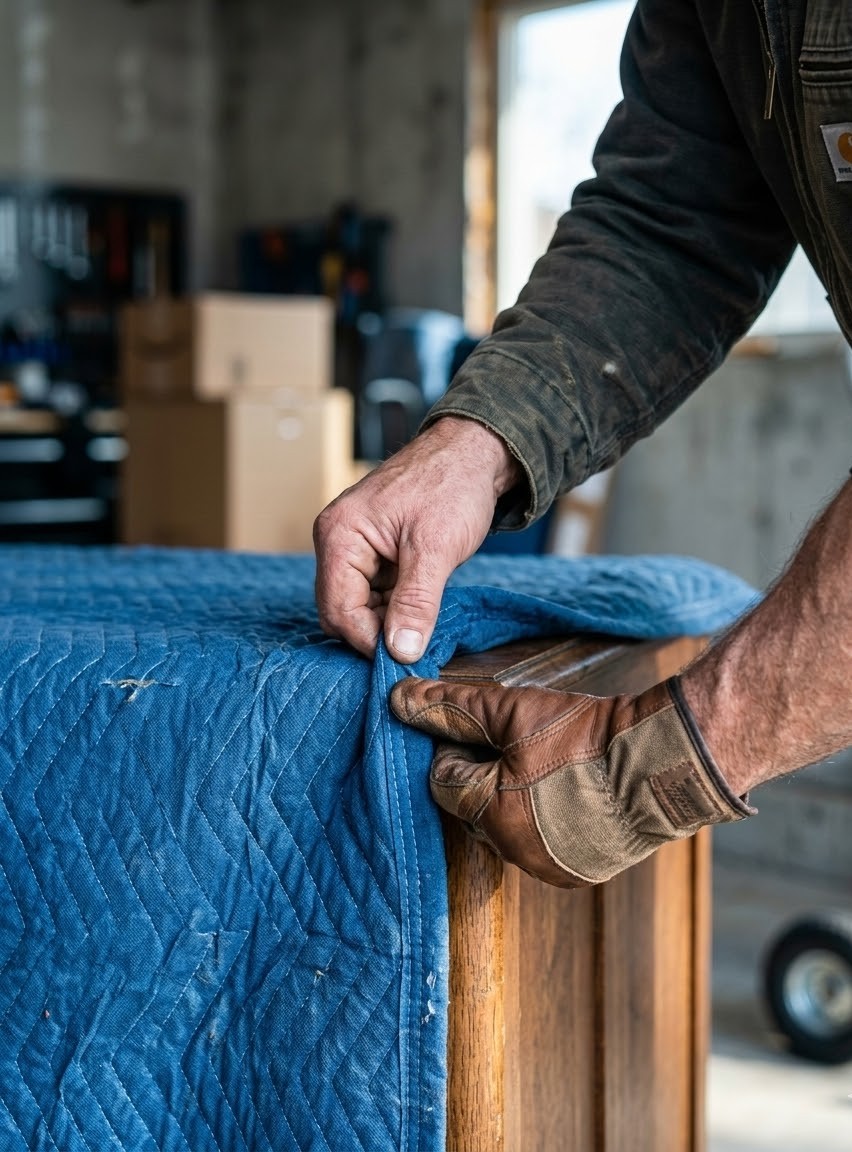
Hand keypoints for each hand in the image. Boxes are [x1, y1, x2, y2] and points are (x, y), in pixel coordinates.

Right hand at [313, 416, 522, 660]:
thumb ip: (416, 603)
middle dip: (376, 631)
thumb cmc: (452, 485)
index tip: (406, 655)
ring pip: (358, 606)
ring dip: (388, 619)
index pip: (338, 610)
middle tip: (416, 641)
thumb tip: (401, 652)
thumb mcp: (436, 548)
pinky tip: (422, 603)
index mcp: (340, 536)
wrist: (473, 452)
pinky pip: (374, 592)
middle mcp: (337, 541)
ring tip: (425, 617)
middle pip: (341, 611)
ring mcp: (353, 546)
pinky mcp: (373, 551)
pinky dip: (395, 605)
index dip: (369, 639)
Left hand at [390, 674, 752, 885]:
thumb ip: (451, 706)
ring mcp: (549, 869)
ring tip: (551, 766)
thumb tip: (397, 699)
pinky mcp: (581, 874)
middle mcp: (513, 852)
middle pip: (473, 807)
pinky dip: (548, 821)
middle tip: (522, 745)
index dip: (461, 748)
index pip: (443, 780)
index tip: (492, 730)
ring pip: (507, 828)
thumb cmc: (586, 734)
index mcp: (488, 814)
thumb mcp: (511, 710)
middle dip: (486, 776)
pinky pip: (543, 846)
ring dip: (516, 799)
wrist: (663, 761)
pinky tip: (572, 791)